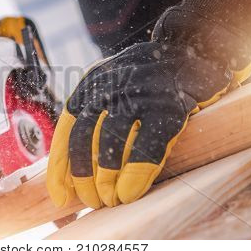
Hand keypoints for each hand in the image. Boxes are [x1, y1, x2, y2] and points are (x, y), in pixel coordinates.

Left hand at [47, 7, 250, 207]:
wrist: (190, 48)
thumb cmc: (146, 81)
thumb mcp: (111, 85)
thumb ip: (93, 113)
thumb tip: (77, 166)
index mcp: (90, 86)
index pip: (65, 130)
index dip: (60, 168)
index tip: (61, 197)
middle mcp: (107, 88)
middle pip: (81, 138)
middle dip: (82, 177)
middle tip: (92, 201)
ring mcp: (136, 96)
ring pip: (109, 143)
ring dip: (105, 179)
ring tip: (111, 200)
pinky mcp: (166, 107)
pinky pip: (146, 148)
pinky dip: (135, 175)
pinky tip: (130, 194)